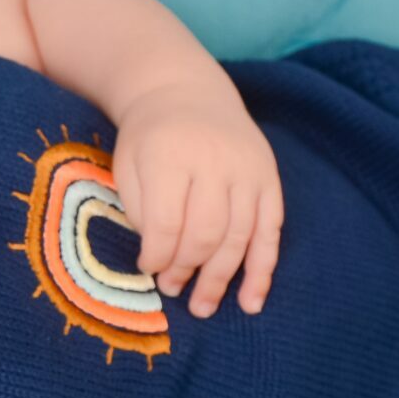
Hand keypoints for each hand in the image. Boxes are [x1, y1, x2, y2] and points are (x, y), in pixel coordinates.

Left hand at [109, 81, 283, 316]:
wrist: (185, 91)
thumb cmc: (149, 137)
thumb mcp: (127, 163)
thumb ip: (140, 210)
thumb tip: (158, 262)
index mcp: (172, 154)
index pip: (167, 221)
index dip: (156, 255)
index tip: (146, 269)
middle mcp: (216, 160)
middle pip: (206, 232)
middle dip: (187, 269)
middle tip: (172, 289)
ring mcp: (248, 170)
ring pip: (240, 237)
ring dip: (221, 278)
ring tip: (203, 306)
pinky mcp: (269, 178)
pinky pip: (271, 231)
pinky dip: (262, 270)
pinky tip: (252, 301)